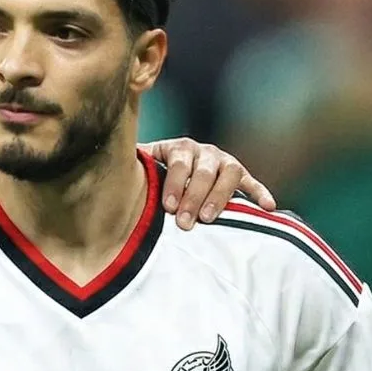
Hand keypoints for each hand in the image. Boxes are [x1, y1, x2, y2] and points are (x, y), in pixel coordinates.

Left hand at [140, 138, 276, 230]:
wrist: (173, 170)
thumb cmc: (153, 177)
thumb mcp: (143, 169)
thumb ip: (132, 169)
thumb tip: (102, 171)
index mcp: (179, 148)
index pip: (179, 162)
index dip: (174, 184)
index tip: (167, 207)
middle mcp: (203, 152)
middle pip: (203, 172)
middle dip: (193, 198)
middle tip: (184, 222)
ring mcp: (223, 162)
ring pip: (227, 175)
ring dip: (219, 198)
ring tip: (209, 219)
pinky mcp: (239, 175)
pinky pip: (251, 183)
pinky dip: (260, 193)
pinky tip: (268, 207)